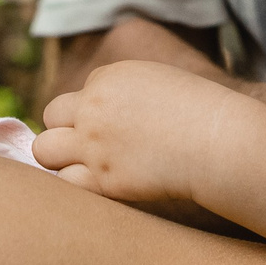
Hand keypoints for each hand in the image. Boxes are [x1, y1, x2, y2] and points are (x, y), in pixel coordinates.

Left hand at [38, 59, 236, 203]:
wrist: (220, 140)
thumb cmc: (201, 112)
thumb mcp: (158, 81)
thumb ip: (124, 92)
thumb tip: (102, 113)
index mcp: (107, 78)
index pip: (78, 96)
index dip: (92, 114)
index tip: (118, 127)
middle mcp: (93, 108)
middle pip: (51, 117)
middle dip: (66, 131)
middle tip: (91, 148)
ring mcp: (94, 144)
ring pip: (45, 150)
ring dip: (62, 159)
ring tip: (88, 168)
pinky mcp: (104, 179)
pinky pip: (66, 183)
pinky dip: (78, 185)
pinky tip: (101, 186)